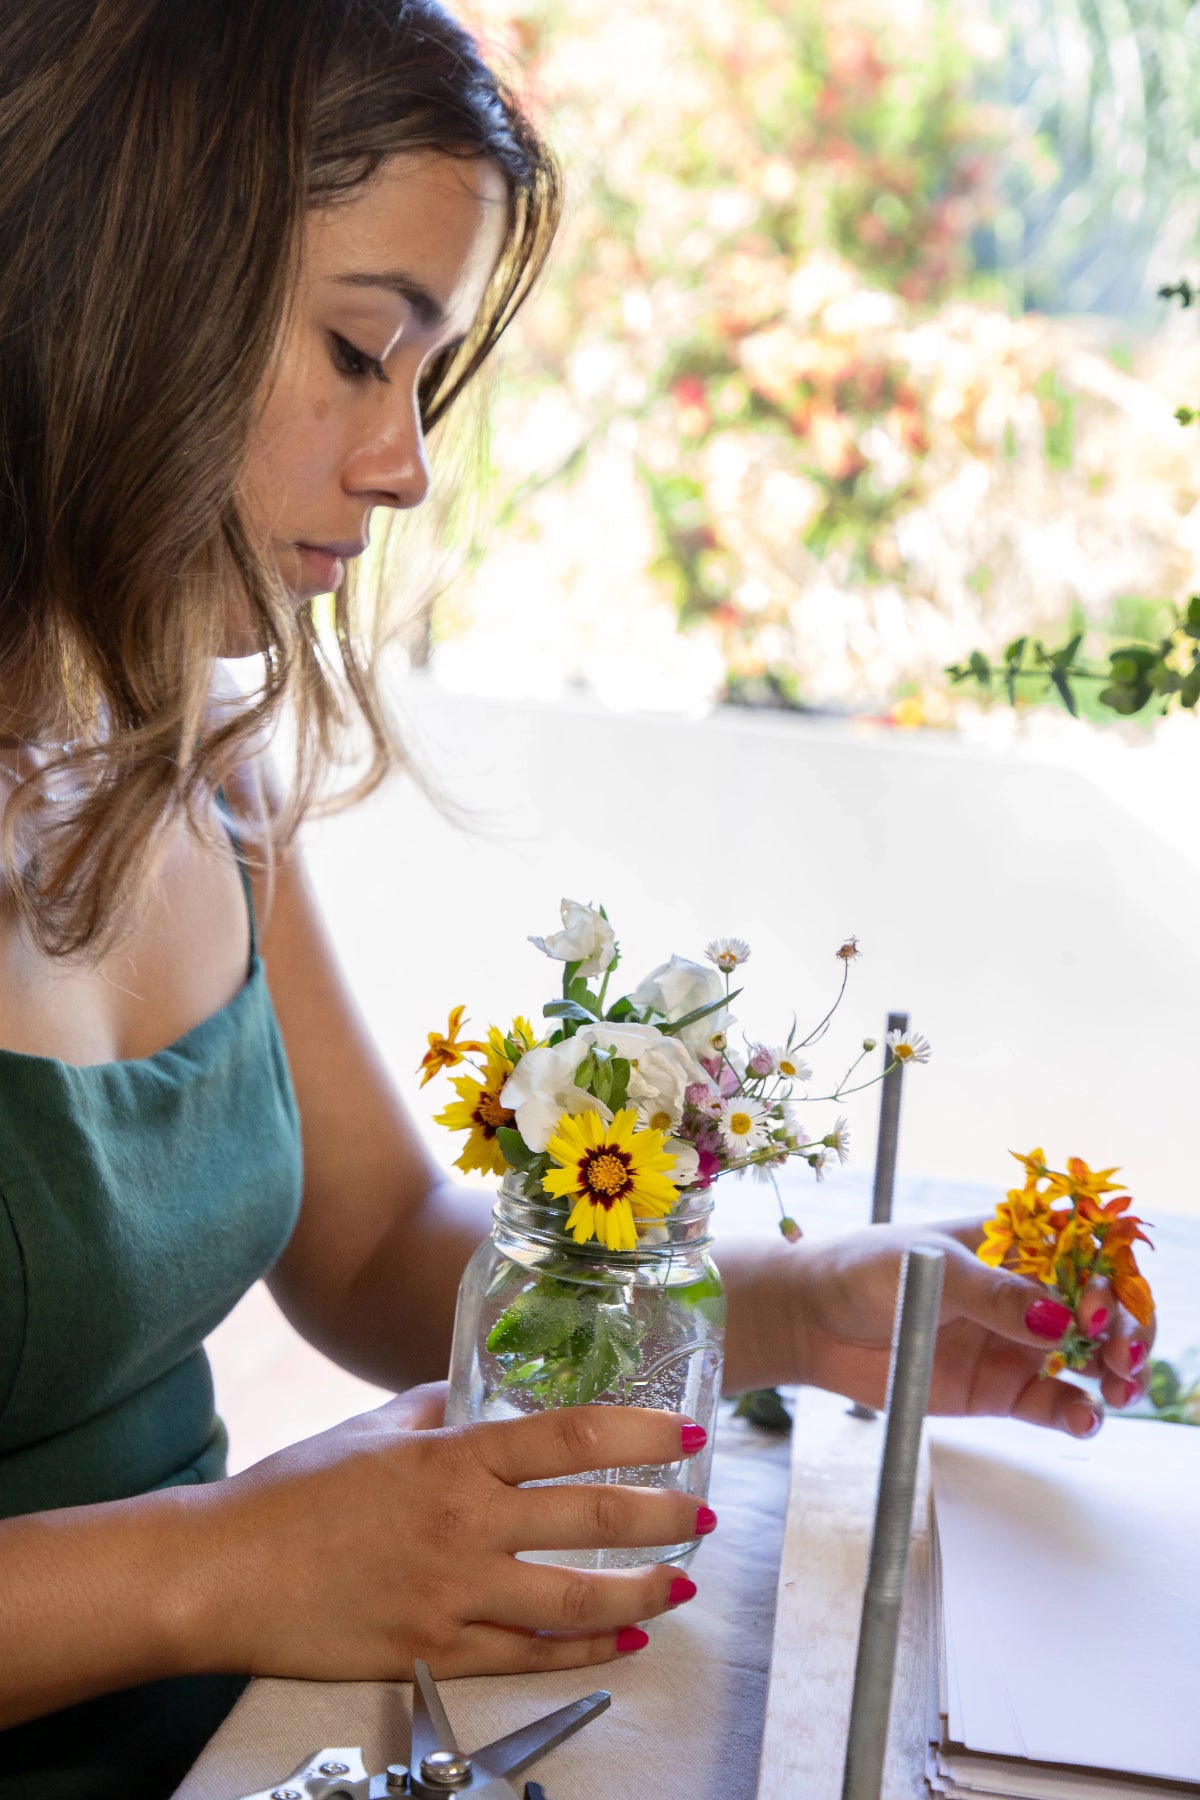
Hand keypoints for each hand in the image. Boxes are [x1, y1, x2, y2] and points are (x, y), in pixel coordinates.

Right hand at [186, 1383, 706, 1680]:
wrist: (221, 1574)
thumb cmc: (294, 1491)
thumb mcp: (373, 1428)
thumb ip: (440, 1408)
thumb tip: (485, 1395)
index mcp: (452, 1458)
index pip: (572, 1439)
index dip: (642, 1438)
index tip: (688, 1437)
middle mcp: (465, 1525)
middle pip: (592, 1520)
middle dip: (663, 1517)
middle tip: (703, 1513)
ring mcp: (453, 1595)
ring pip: (575, 1599)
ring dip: (642, 1593)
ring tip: (680, 1584)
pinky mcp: (435, 1652)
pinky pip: (529, 1655)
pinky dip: (585, 1649)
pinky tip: (621, 1640)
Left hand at [792, 1217, 1155, 1434]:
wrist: (811, 1322)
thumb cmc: (864, 1271)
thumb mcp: (929, 1267)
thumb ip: (991, 1294)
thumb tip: (1057, 1318)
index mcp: (1013, 1244)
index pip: (1084, 1254)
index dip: (1108, 1277)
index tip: (1100, 1306)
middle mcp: (1024, 1292)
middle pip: (1101, 1308)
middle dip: (1126, 1328)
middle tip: (1122, 1356)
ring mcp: (1016, 1343)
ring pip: (1089, 1359)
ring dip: (1117, 1372)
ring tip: (1119, 1389)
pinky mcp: (1000, 1390)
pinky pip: (1054, 1403)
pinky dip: (1079, 1412)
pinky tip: (1086, 1417)